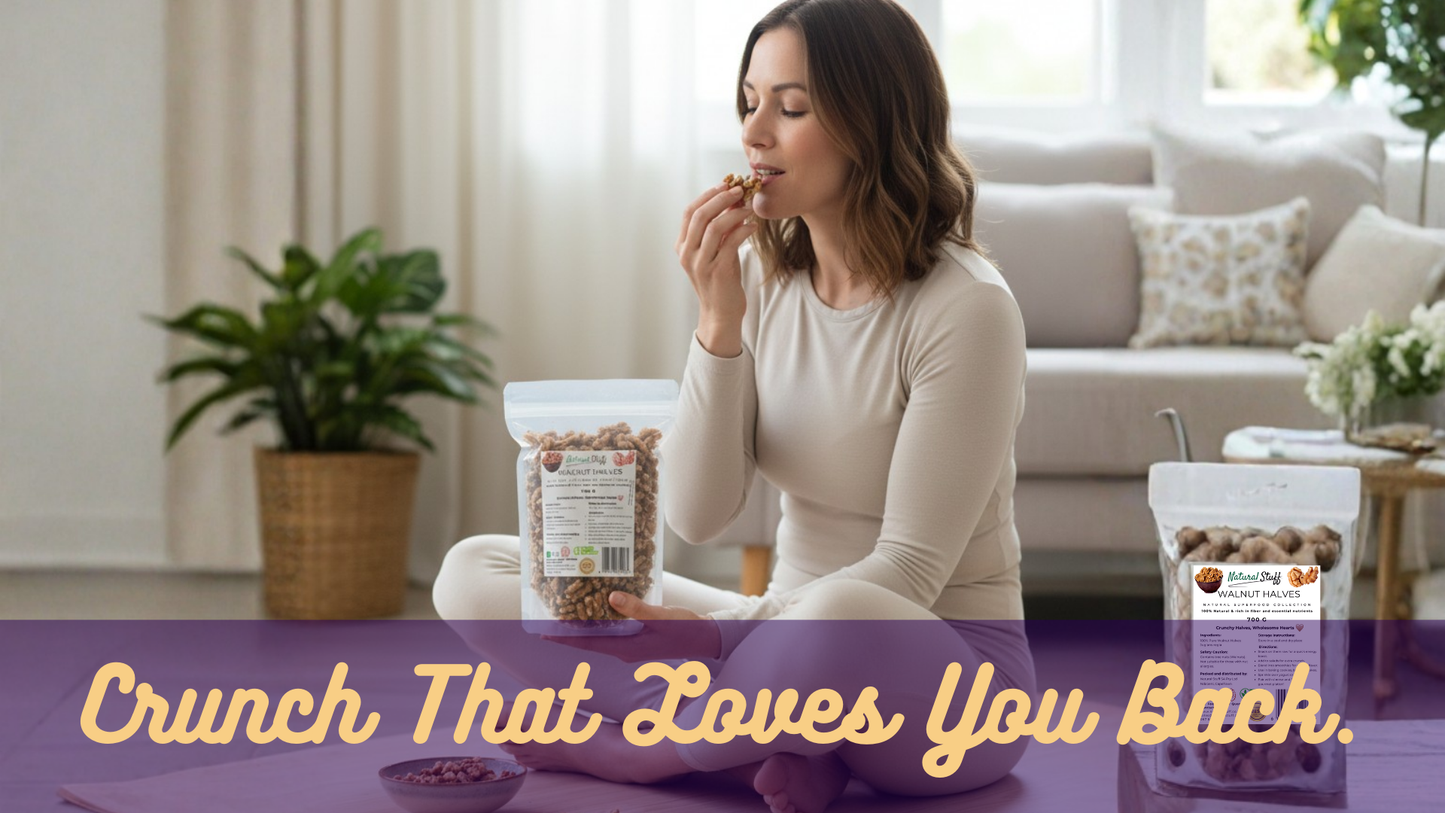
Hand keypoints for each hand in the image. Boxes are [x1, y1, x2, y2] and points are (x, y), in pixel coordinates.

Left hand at [541, 592, 722, 661]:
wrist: (706, 638)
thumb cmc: (686, 630)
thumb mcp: (661, 617)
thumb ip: (636, 609)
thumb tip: (611, 598)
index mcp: (627, 648)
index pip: (587, 645)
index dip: (564, 639)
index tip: (543, 634)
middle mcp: (625, 650)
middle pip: (589, 642)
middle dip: (568, 632)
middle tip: (548, 619)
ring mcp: (631, 646)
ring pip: (599, 636)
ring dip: (583, 627)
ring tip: (566, 613)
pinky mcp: (638, 639)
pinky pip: (612, 632)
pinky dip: (600, 622)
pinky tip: (598, 609)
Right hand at [675, 183, 757, 355]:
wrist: (721, 313)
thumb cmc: (720, 280)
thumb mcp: (717, 251)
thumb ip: (721, 229)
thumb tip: (734, 201)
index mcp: (683, 246)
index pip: (690, 212)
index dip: (708, 195)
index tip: (726, 185)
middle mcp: (687, 253)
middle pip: (700, 215)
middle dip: (721, 198)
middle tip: (740, 190)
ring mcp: (700, 263)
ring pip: (714, 227)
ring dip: (734, 213)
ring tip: (749, 208)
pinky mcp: (717, 272)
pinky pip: (730, 243)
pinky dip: (743, 230)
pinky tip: (753, 227)